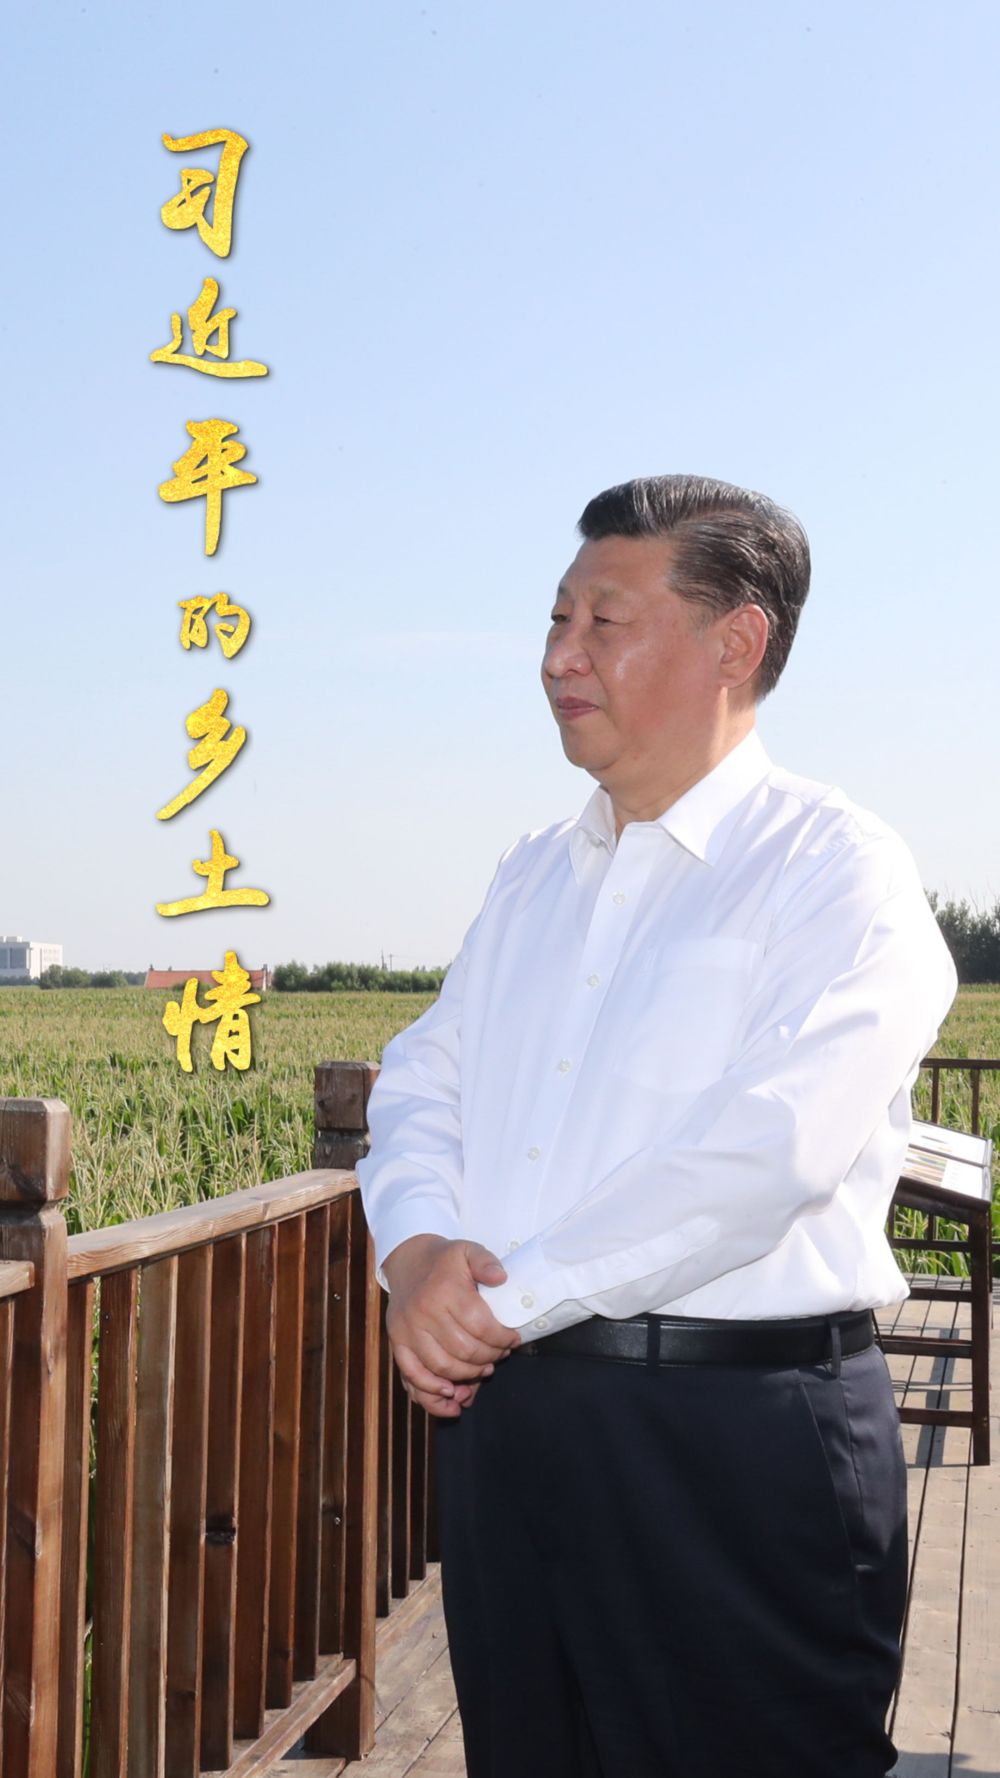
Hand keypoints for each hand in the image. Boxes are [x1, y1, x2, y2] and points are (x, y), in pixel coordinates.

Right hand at [383, 1234, 520, 1416]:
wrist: (407, 1261)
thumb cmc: (443, 1260)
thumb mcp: (468, 1250)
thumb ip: (486, 1261)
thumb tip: (501, 1278)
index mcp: (445, 1290)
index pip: (481, 1327)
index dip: (503, 1339)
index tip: (513, 1340)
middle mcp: (424, 1312)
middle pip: (465, 1351)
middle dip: (490, 1358)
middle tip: (500, 1354)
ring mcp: (408, 1330)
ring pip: (443, 1367)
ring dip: (469, 1376)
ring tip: (484, 1369)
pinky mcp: (397, 1343)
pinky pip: (413, 1375)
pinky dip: (432, 1391)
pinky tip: (452, 1394)